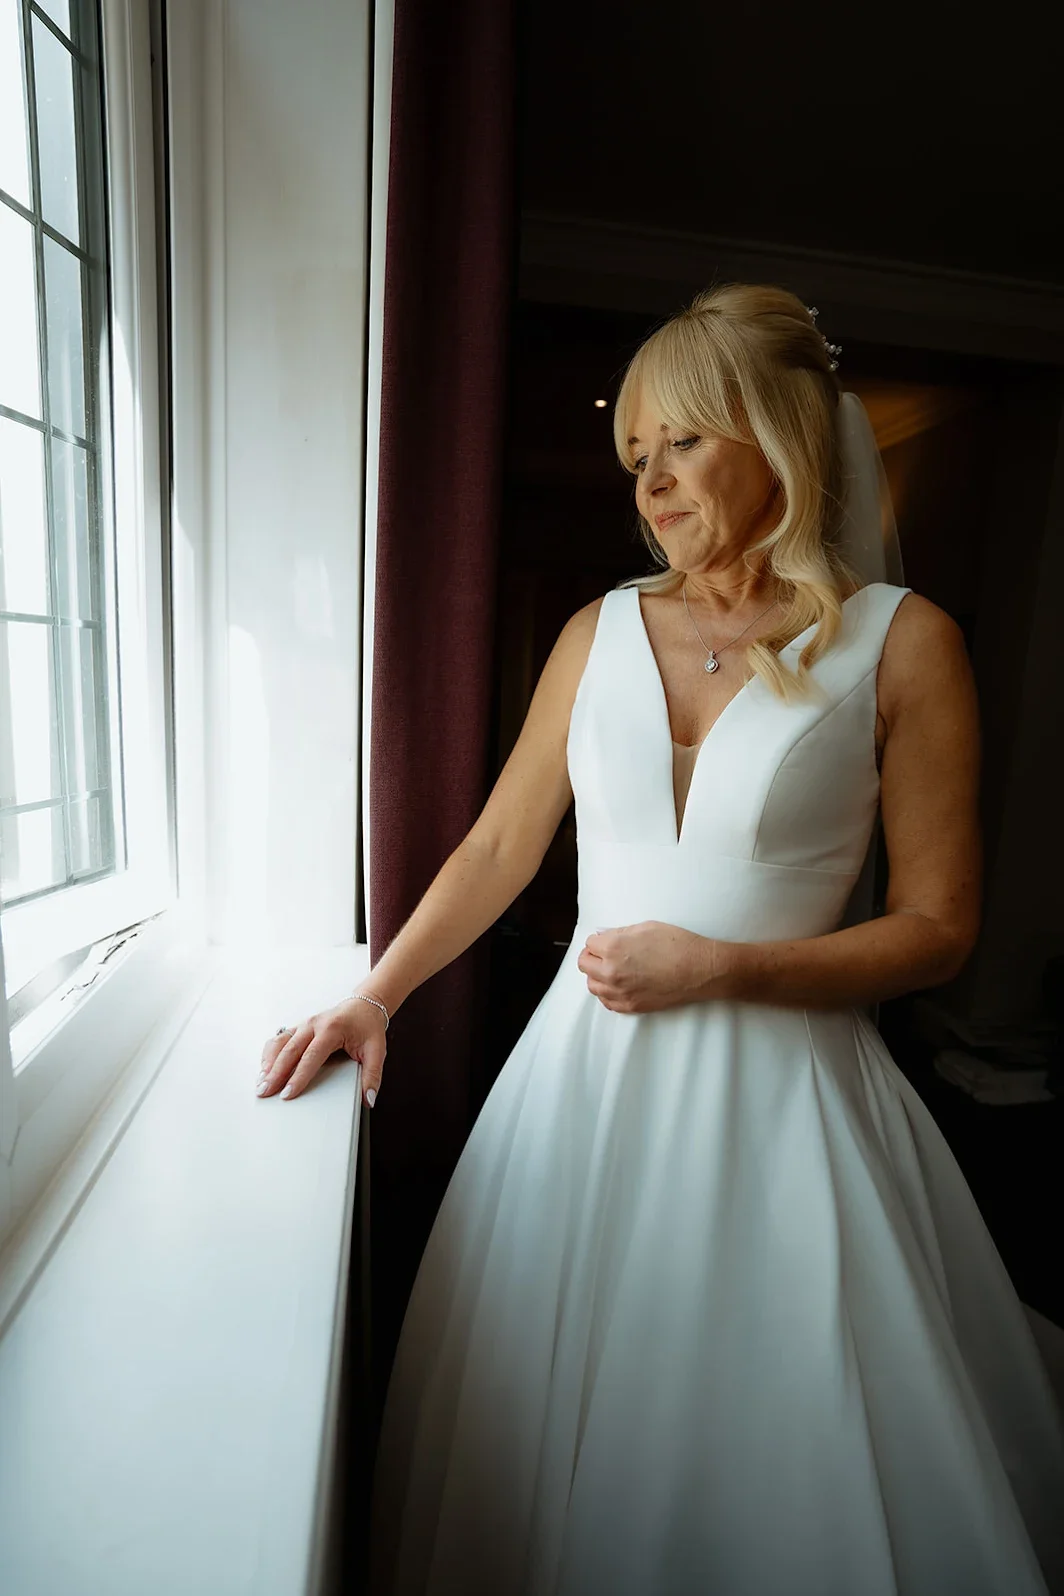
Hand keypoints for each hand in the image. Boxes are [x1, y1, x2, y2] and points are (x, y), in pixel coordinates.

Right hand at [256, 992, 387, 1104]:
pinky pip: (279, 1039)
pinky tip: (265, 1068)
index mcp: (332, 1029)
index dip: (298, 1077)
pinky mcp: (299, 1027)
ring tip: (260, 1083)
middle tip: (265, 1092)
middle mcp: (314, 1024)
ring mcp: (304, 1024)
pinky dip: (269, 1053)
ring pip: (280, 1043)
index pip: (311, 1056)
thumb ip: (372, 1076)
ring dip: (268, 1063)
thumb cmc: (367, 1027)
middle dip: (275, 1073)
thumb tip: (368, 1098)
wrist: (364, 1006)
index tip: (288, 1093)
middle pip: (289, 1050)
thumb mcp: (377, 1050)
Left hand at [577, 921, 725, 1012]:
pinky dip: (608, 993)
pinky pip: (606, 1002)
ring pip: (592, 985)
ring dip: (597, 975)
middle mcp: (611, 972)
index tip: (607, 941)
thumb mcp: (646, 927)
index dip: (599, 941)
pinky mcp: (630, 1006)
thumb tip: (605, 937)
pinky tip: (618, 985)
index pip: (590, 944)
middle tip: (605, 954)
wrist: (700, 970)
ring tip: (612, 969)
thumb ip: (620, 933)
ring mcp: (620, 992)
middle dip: (593, 956)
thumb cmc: (678, 944)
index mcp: (613, 948)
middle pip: (584, 965)